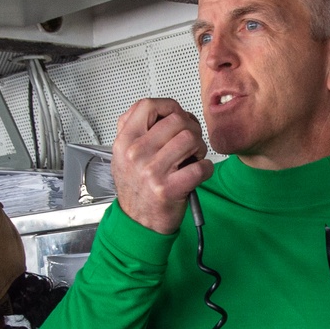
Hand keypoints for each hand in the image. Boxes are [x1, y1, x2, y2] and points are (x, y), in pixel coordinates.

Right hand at [112, 98, 213, 233]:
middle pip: (177, 120)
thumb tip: (160, 109)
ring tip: (193, 157)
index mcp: (124, 142)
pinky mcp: (170, 189)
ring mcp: (152, 172)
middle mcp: (136, 154)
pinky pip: (201, 167)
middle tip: (190, 141)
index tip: (176, 113)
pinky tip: (197, 172)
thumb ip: (135, 130)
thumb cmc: (136, 189)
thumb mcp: (123, 156)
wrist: (138, 223)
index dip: (168, 105)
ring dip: (200, 147)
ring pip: (191, 139)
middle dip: (191, 128)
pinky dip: (206, 168)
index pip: (147, 106)